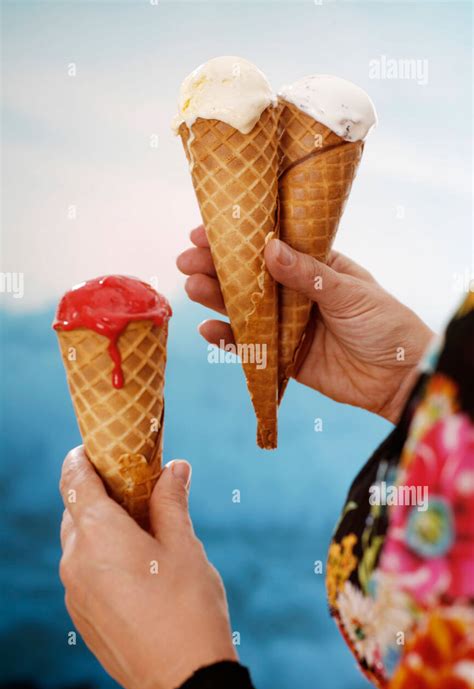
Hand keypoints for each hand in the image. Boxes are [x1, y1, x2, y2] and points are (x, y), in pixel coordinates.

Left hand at [59, 447, 236, 688]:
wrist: (184, 682)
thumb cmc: (189, 608)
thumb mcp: (185, 546)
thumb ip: (171, 501)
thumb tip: (174, 467)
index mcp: (98, 534)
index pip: (74, 480)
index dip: (81, 458)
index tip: (95, 447)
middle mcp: (75, 561)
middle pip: (75, 511)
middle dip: (99, 494)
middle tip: (135, 487)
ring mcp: (75, 593)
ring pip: (78, 544)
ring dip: (101, 528)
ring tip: (141, 528)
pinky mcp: (82, 617)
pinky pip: (83, 573)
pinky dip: (100, 557)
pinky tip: (136, 566)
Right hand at [177, 226, 433, 422]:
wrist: (401, 377)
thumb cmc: (385, 324)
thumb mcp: (349, 293)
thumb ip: (307, 275)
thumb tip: (268, 248)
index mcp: (316, 267)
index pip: (271, 246)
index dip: (238, 239)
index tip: (205, 231)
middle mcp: (297, 293)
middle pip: (250, 277)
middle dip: (217, 268)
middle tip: (187, 260)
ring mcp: (289, 325)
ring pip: (246, 310)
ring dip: (218, 299)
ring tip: (192, 289)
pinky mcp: (286, 357)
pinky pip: (252, 347)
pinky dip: (230, 340)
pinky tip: (208, 330)